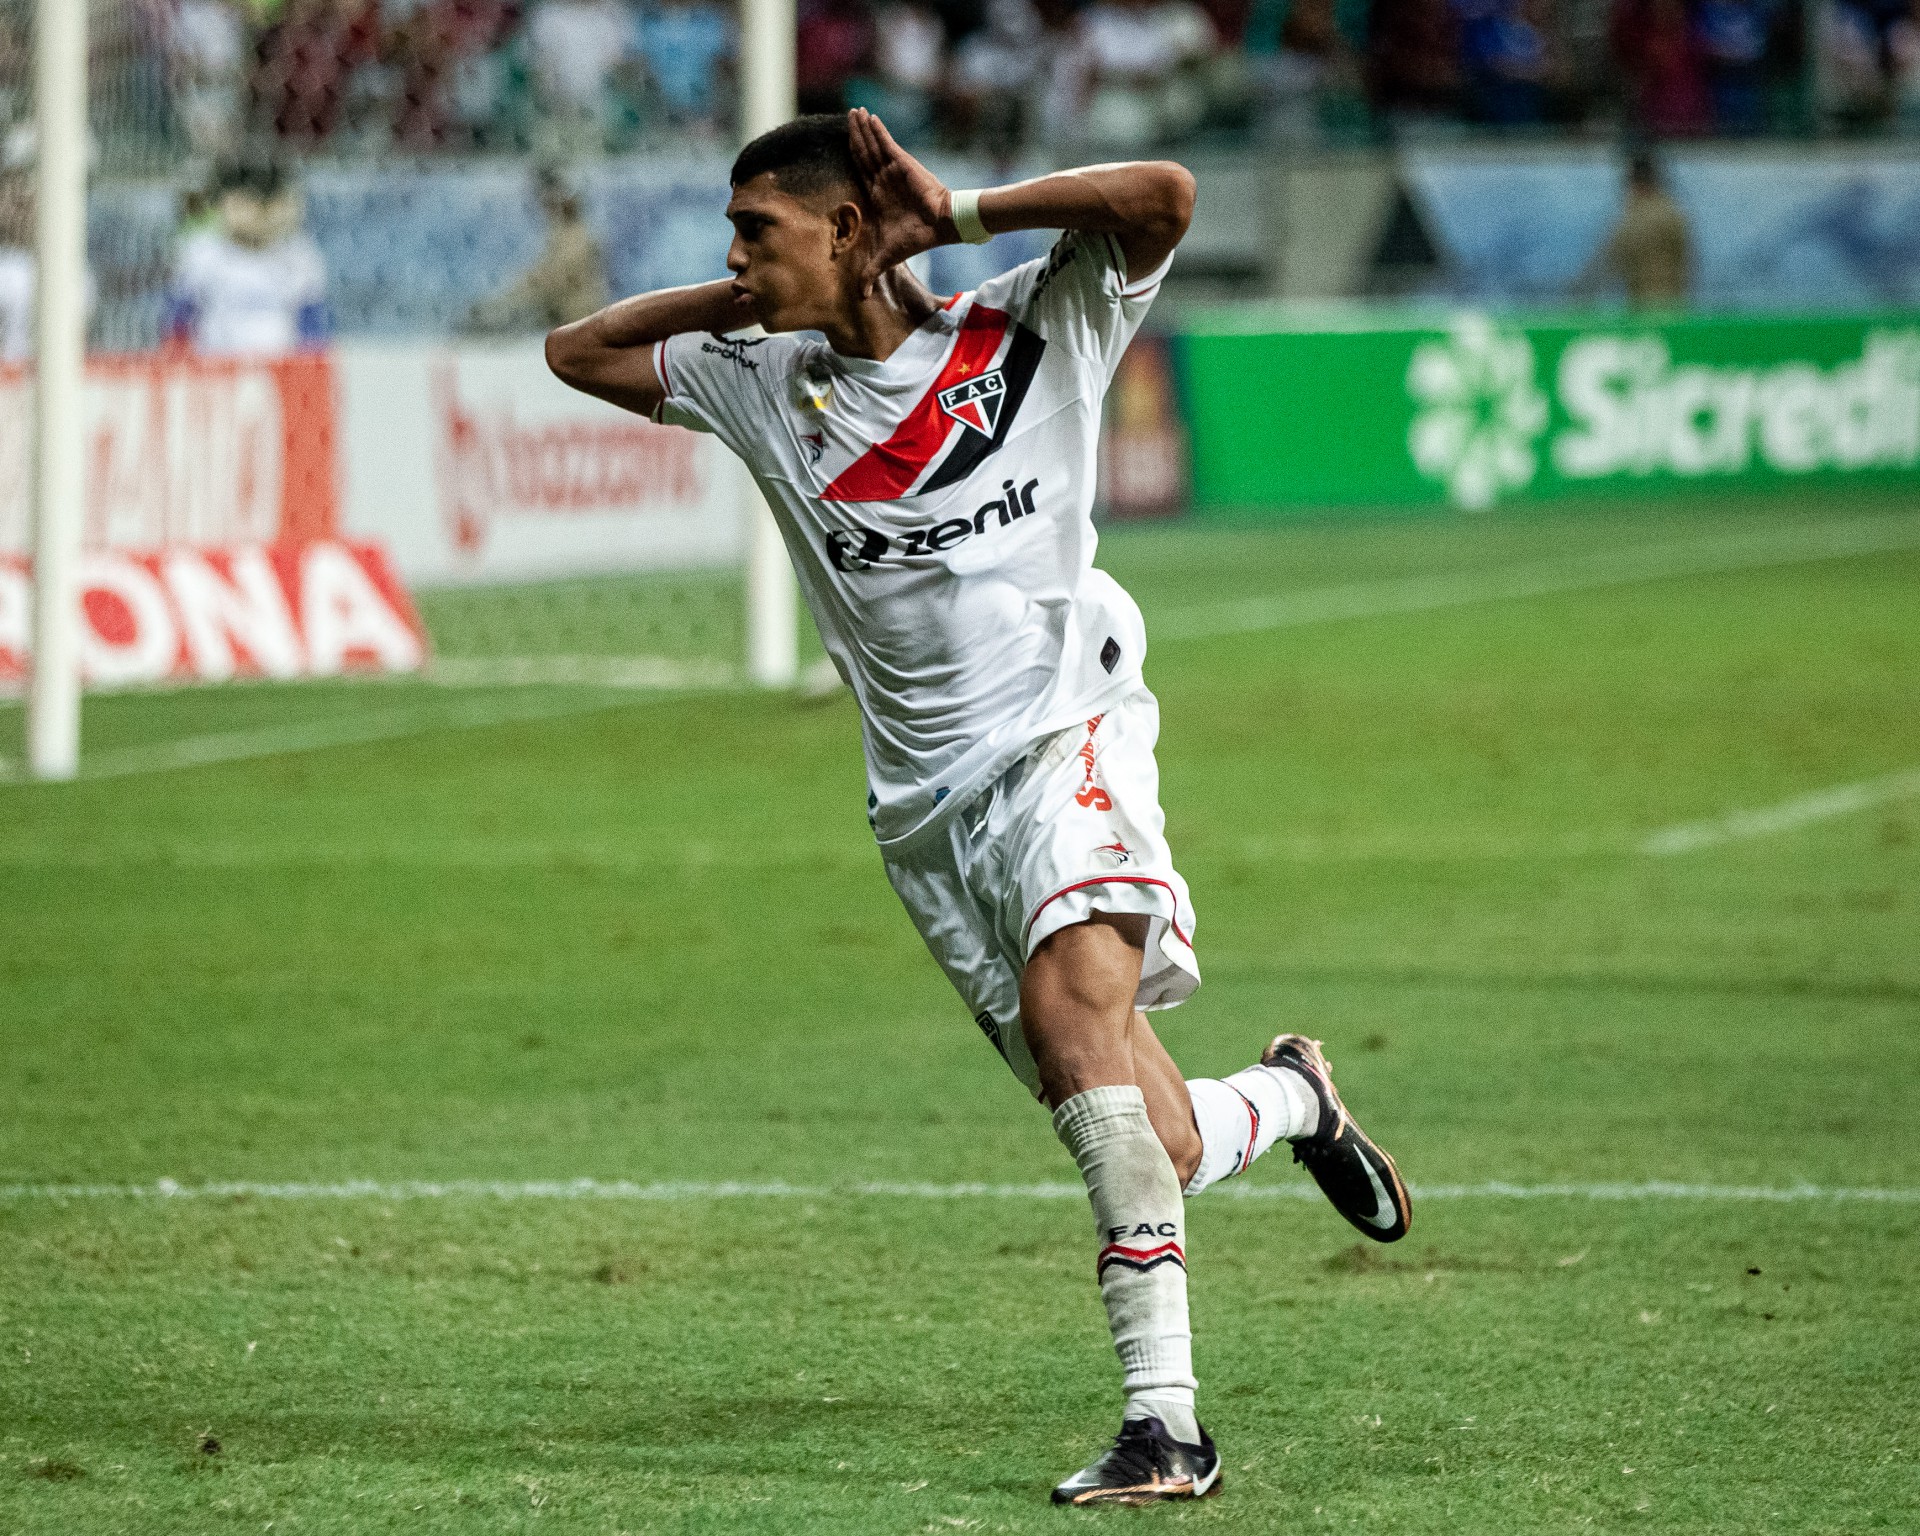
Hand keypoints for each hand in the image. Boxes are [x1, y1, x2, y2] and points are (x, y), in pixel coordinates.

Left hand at [848, 107, 952, 297]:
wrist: (940, 225)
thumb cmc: (917, 238)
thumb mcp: (886, 256)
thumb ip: (870, 271)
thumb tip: (861, 297)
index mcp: (878, 196)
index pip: (860, 171)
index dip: (851, 157)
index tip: (841, 143)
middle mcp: (883, 179)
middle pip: (863, 153)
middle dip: (854, 136)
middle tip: (846, 117)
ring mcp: (892, 169)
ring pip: (872, 145)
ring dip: (862, 129)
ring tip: (853, 111)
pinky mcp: (901, 162)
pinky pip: (886, 142)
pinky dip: (876, 130)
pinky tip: (868, 117)